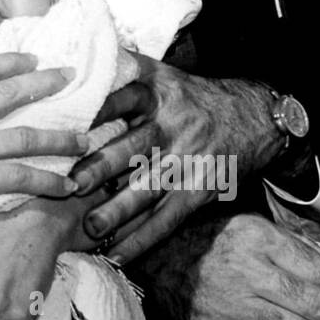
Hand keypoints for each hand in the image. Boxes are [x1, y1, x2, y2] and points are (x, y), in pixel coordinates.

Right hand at [0, 52, 85, 248]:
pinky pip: (17, 179)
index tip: (33, 59)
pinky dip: (47, 181)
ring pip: (23, 137)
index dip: (10, 63)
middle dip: (45, 83)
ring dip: (59, 139)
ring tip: (85, 141)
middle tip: (71, 78)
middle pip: (9, 93)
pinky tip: (65, 186)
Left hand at [71, 53, 281, 264]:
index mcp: (158, 92)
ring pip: (149, 188)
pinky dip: (142, 239)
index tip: (65, 123)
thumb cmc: (190, 97)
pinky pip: (168, 218)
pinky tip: (117, 255)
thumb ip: (122, 70)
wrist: (255, 116)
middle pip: (134, 146)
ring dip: (119, 210)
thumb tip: (72, 64)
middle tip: (71, 184)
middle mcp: (172, 125)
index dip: (96, 109)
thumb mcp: (162, 73)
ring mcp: (187, 160)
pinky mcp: (199, 189)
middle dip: (102, 166)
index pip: (123, 96)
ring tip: (91, 227)